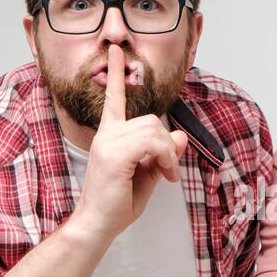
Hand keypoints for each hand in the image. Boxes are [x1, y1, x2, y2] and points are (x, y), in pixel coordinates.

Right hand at [68, 44, 187, 241]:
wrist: (96, 225)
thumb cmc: (116, 205)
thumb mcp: (146, 176)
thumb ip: (162, 155)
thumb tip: (180, 135)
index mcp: (108, 136)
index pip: (113, 99)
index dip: (115, 73)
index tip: (116, 51)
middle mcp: (106, 135)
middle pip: (150, 120)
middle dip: (167, 143)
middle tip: (169, 170)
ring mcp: (109, 143)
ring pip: (154, 130)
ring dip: (168, 153)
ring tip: (167, 175)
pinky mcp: (115, 155)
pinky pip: (153, 143)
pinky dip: (166, 158)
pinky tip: (166, 175)